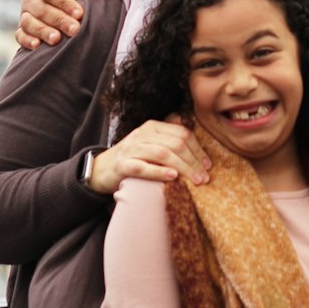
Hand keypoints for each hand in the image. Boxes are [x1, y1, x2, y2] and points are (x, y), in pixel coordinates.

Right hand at [15, 0, 93, 48]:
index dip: (64, 3)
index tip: (80, 14)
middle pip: (41, 10)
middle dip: (59, 20)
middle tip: (74, 30)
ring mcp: (24, 15)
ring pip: (29, 23)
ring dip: (43, 31)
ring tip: (56, 40)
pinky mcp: (22, 30)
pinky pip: (20, 36)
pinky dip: (26, 41)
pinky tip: (37, 46)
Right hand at [88, 121, 211, 194]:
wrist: (101, 168)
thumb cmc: (132, 158)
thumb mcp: (150, 143)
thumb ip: (169, 138)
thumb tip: (194, 138)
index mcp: (153, 127)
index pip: (182, 134)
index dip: (198, 149)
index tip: (208, 165)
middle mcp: (143, 134)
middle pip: (175, 144)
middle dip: (193, 161)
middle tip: (204, 177)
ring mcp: (132, 148)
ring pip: (162, 154)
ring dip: (183, 167)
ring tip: (195, 180)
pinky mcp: (123, 164)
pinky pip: (143, 167)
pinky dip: (159, 171)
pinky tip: (173, 176)